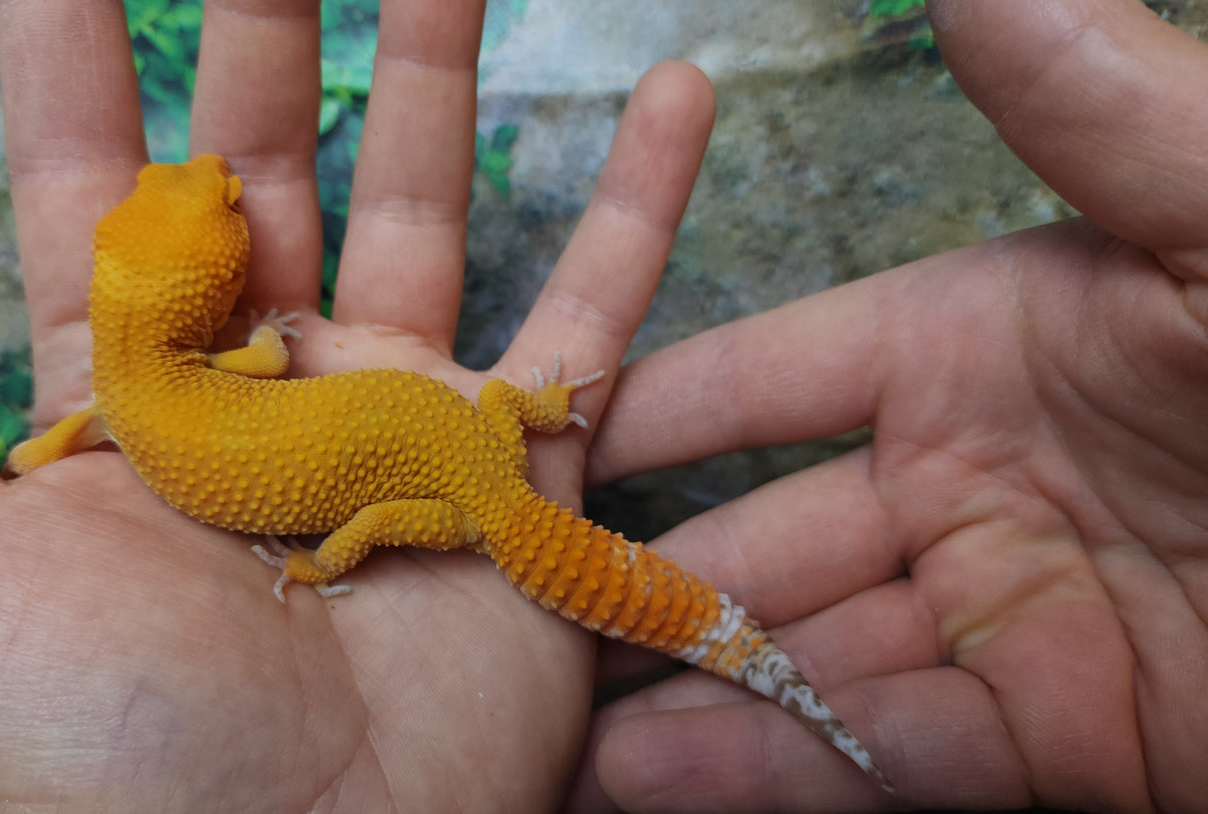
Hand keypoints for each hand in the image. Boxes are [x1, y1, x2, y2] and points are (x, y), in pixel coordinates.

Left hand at [0, 1, 714, 810]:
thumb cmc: (108, 758)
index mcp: (127, 401)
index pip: (90, 185)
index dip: (74, 60)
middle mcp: (264, 385)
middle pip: (266, 161)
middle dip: (267, 29)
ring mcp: (398, 412)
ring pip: (427, 200)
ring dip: (442, 70)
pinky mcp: (515, 458)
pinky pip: (597, 308)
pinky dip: (642, 203)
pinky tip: (680, 95)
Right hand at [572, 1, 1207, 810]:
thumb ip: (1090, 103)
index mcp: (973, 344)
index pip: (761, 377)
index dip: (646, 410)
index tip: (529, 436)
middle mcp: (964, 481)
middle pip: (757, 533)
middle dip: (634, 576)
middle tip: (510, 612)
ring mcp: (1005, 617)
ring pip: (805, 654)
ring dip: (677, 689)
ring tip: (543, 718)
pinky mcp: (1064, 741)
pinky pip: (887, 752)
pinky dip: (769, 765)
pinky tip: (644, 777)